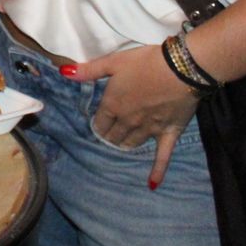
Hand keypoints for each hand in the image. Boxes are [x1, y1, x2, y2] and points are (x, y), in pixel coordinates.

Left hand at [65, 43, 199, 187]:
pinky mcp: (169, 134)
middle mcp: (128, 121)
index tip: (99, 124)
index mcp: (113, 105)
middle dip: (110, 135)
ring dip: (126, 144)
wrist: (181, 68)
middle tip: (110, 134)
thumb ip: (89, 70)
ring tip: (123, 144)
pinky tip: (152, 183)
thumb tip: (64, 72)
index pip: (100, 123)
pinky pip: (162, 156)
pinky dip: (157, 171)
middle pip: (114, 136)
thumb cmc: (145, 62)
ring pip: (132, 144)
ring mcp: (149, 130)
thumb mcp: (113, 61)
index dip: (98, 123)